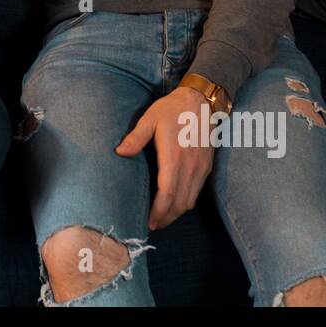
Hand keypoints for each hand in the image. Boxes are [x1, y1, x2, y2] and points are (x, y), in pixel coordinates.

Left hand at [114, 85, 215, 231]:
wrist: (202, 101)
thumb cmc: (172, 109)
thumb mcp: (150, 118)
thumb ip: (136, 138)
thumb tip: (119, 153)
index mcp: (174, 156)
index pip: (167, 193)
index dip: (158, 212)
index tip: (148, 222)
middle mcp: (190, 166)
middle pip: (179, 203)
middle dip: (166, 218)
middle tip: (151, 225)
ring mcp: (201, 168)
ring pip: (189, 201)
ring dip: (176, 214)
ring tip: (160, 219)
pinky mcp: (206, 167)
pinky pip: (196, 192)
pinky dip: (185, 203)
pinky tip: (174, 204)